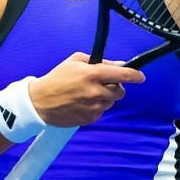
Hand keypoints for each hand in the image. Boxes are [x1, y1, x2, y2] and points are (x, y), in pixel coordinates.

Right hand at [29, 52, 144, 126]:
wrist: (40, 102)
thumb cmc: (56, 79)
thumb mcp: (74, 61)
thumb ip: (98, 61)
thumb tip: (117, 65)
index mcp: (93, 74)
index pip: (123, 75)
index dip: (135, 75)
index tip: (140, 76)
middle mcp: (96, 91)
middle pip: (120, 91)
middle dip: (114, 87)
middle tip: (101, 84)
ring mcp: (94, 107)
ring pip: (110, 102)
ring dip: (104, 97)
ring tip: (86, 94)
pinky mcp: (90, 118)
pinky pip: (101, 111)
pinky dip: (95, 107)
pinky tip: (81, 103)